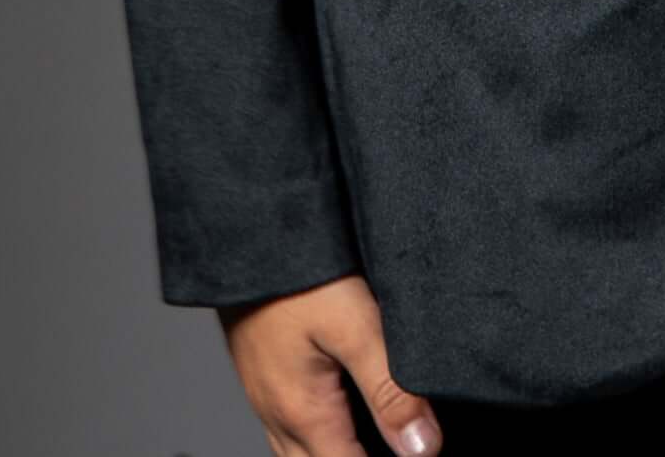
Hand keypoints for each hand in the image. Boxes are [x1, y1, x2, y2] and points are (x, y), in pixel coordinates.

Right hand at [218, 273, 442, 456]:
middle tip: (397, 448)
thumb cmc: (296, 274)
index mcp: (304, 413)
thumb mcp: (355, 325)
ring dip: (332, 453)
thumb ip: (390, 388)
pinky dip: (314, 435)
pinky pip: (285, 423)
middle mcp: (277, 412)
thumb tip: (422, 448)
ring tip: (369, 440)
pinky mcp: (259, 367)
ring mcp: (263, 392)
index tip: (417, 455)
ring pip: (297, 452)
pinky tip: (336, 410)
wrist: (243, 230)